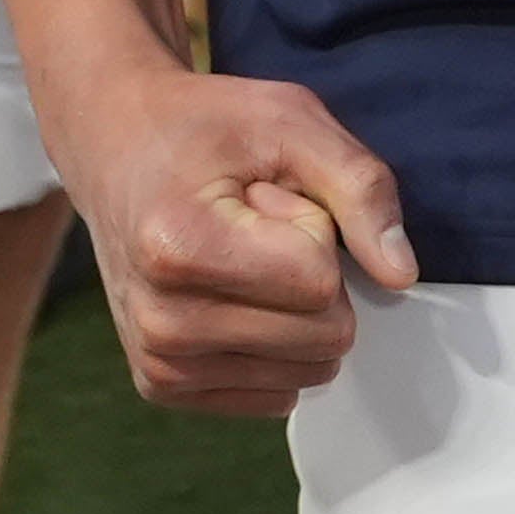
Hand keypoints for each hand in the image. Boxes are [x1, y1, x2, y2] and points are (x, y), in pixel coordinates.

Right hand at [53, 62, 415, 415]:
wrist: (114, 147)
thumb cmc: (204, 128)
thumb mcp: (291, 120)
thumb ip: (360, 187)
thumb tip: (400, 276)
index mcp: (178, 248)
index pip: (320, 282)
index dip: (315, 227)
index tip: (264, 194)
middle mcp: (161, 322)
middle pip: (323, 336)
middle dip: (311, 274)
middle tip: (253, 225)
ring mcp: (159, 363)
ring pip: (307, 370)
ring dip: (291, 310)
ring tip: (239, 255)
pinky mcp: (164, 387)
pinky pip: (277, 393)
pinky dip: (272, 344)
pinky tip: (226, 293)